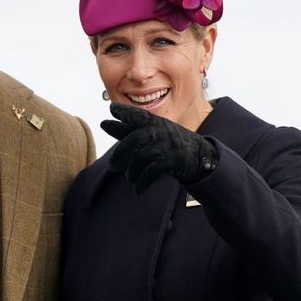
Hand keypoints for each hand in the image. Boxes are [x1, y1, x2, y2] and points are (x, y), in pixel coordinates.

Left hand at [101, 102, 217, 192]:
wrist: (197, 154)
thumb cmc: (166, 142)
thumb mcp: (149, 132)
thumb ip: (126, 129)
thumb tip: (103, 123)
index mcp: (152, 123)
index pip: (136, 115)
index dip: (124, 112)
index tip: (112, 110)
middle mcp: (158, 132)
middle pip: (134, 140)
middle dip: (120, 154)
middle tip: (111, 167)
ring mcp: (166, 146)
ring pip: (141, 158)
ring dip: (132, 173)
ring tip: (130, 178)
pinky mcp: (172, 161)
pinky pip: (152, 173)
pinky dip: (142, 184)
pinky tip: (138, 190)